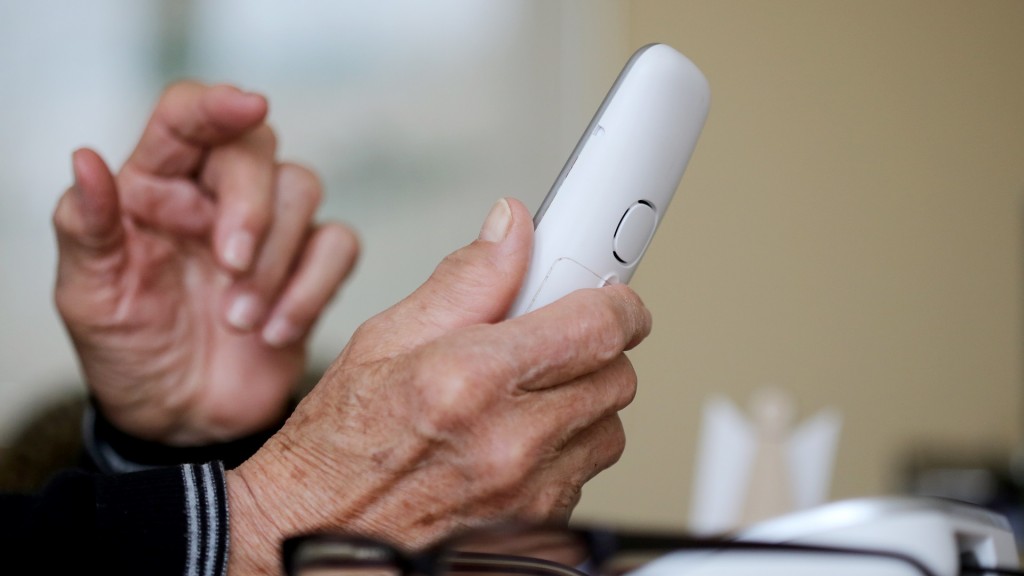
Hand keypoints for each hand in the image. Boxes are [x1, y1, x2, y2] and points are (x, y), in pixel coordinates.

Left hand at [52, 82, 358, 444]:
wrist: (181, 420)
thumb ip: (87, 226)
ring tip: (240, 322)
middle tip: (229, 266)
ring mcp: (269, 230)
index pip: (185, 117)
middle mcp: (215, 196)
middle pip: (257, 148)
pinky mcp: (309, 267)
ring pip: (303, 190)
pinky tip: (275, 332)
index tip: (247, 104)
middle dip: (252, 206)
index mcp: (155, 186)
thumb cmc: (130, 351)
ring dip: (277, 261)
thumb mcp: (89, 296)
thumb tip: (85, 159)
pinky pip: (338, 245)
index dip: (216, 104)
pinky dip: (313, 288)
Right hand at [225, 198, 651, 573]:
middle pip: (616, 376)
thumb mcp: (383, 340)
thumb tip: (511, 230)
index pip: (597, 327)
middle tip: (551, 340)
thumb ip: (464, 280)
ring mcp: (529, 494)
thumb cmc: (338, 447)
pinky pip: (584, 473)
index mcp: (470, 380)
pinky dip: (564, 450)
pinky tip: (514, 440)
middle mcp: (510, 442)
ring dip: (581, 402)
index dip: (616, 303)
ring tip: (523, 395)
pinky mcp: (538, 529)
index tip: (611, 295)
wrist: (316, 533)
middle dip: (594, 349)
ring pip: (607, 427)